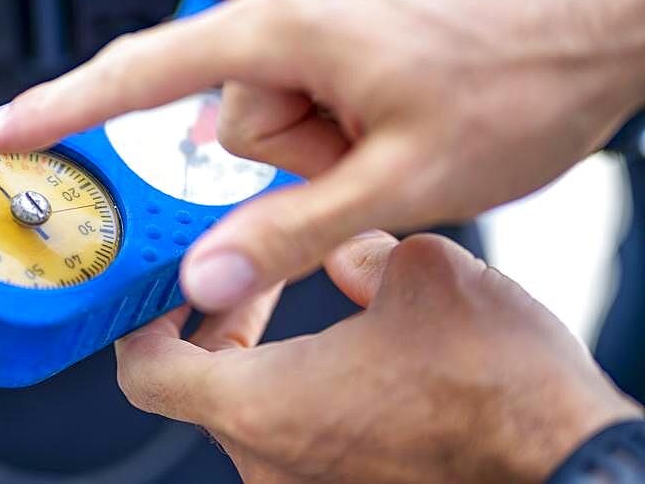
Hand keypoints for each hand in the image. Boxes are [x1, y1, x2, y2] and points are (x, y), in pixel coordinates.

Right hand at [0, 0, 644, 312]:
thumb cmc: (527, 77)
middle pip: (231, 100)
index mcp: (288, 23)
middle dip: (290, 146)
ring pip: (273, 72)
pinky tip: (390, 70)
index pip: (140, 73)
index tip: (3, 128)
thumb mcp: (404, 180)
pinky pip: (303, 32)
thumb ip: (288, 230)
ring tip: (396, 110)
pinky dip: (332, 71)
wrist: (613, 5)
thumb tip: (205, 271)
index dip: (61, 109)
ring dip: (322, 113)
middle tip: (368, 150)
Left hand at [116, 233, 643, 482]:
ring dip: (261, 354)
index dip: (144, 321)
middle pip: (194, 388)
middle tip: (251, 280)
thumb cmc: (497, 389)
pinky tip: (350, 352)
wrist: (567, 461)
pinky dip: (298, 389)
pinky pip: (292, 436)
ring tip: (306, 304)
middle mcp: (268, 460)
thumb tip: (343, 251)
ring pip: (247, 410)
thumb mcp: (418, 273)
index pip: (147, 371)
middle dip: (217, 322)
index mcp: (261, 405)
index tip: (165, 289)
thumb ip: (353, 250)